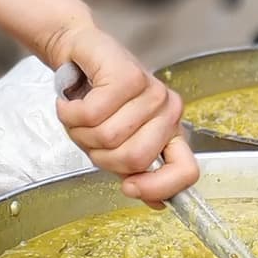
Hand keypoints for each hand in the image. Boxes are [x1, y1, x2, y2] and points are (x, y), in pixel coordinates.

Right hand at [47, 23, 198, 204]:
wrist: (78, 55)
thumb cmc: (97, 99)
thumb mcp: (116, 144)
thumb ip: (136, 171)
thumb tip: (157, 203)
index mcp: (170, 132)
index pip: (186, 171)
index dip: (157, 188)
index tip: (129, 188)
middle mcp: (168, 111)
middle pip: (134, 159)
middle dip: (99, 154)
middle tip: (90, 135)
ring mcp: (152, 92)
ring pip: (108, 137)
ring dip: (80, 131)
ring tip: (81, 114)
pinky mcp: (128, 75)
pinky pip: (93, 114)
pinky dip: (71, 113)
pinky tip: (72, 103)